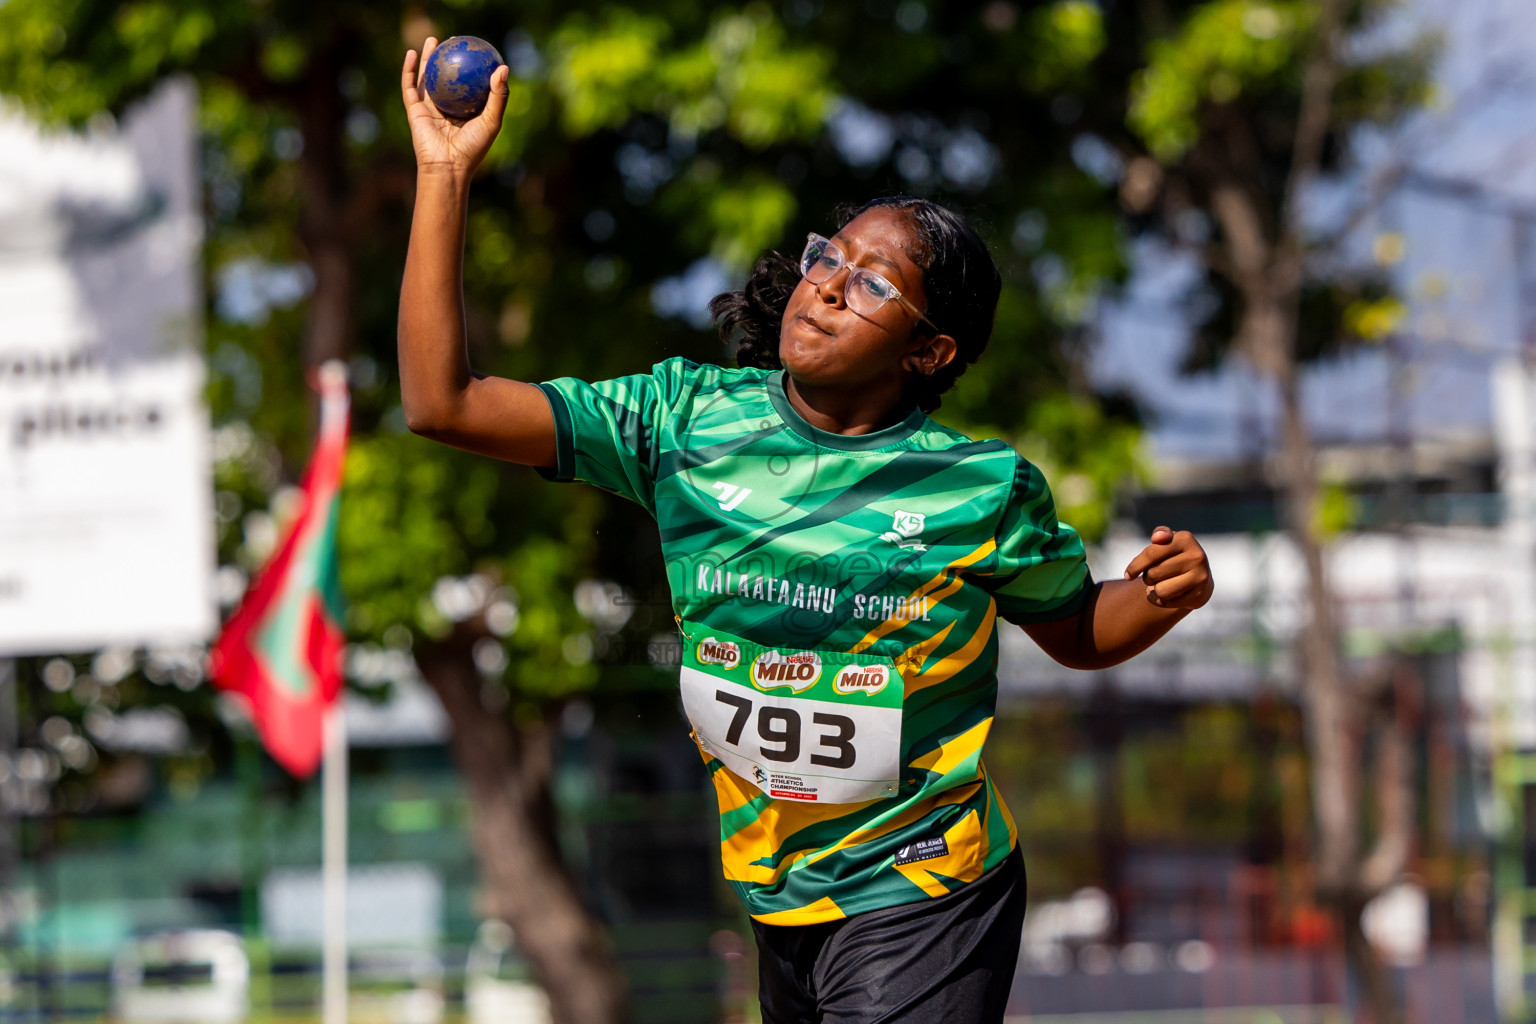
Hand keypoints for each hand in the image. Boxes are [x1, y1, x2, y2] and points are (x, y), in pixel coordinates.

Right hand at [400, 38, 508, 177]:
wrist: (447, 166)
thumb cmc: (473, 147)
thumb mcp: (491, 120)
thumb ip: (498, 96)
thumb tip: (503, 67)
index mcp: (465, 111)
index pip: (468, 84)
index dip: (470, 66)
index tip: (475, 49)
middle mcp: (447, 108)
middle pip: (446, 78)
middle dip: (448, 58)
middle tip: (452, 41)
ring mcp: (429, 109)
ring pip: (427, 78)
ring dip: (427, 59)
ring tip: (432, 40)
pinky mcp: (414, 111)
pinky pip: (410, 86)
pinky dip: (410, 70)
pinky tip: (413, 53)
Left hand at [1121, 526, 1212, 609]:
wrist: (1198, 577)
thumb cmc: (1174, 556)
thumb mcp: (1167, 541)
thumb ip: (1160, 533)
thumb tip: (1158, 537)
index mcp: (1186, 539)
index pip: (1150, 554)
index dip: (1135, 567)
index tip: (1128, 576)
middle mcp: (1197, 556)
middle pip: (1153, 574)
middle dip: (1148, 577)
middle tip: (1155, 576)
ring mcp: (1200, 577)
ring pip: (1160, 590)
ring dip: (1154, 590)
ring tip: (1160, 585)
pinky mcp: (1199, 596)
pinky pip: (1167, 602)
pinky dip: (1160, 601)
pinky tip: (1167, 594)